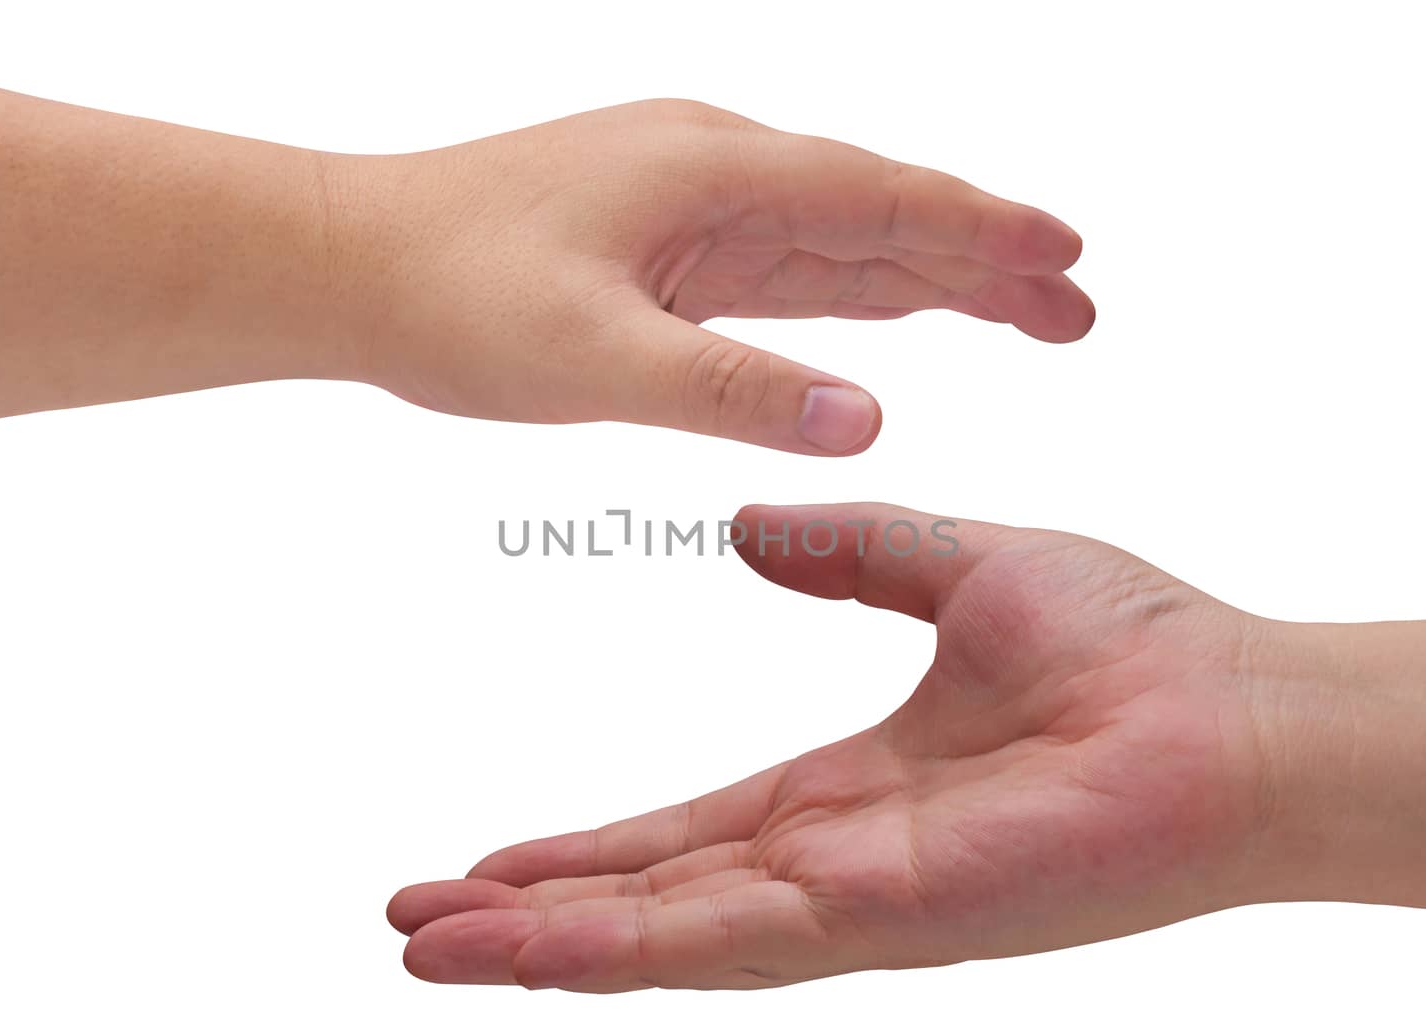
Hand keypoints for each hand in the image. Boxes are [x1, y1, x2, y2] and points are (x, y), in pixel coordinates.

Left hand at [333, 101, 1093, 453]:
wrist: (346, 265)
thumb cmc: (450, 299)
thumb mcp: (593, 360)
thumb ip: (731, 390)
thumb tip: (868, 419)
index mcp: (713, 174)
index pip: (880, 199)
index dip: (981, 232)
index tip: (1069, 259)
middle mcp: (715, 172)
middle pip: (881, 212)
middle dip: (984, 259)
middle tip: (1078, 305)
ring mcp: (690, 204)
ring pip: (839, 239)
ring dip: (932, 273)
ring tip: (1022, 306)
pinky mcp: (664, 243)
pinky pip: (784, 262)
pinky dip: (854, 284)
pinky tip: (896, 306)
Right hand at [387, 503, 1284, 989]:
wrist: (1239, 709)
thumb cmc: (1132, 646)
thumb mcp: (957, 565)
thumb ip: (850, 552)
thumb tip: (743, 528)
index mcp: (848, 796)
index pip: (687, 833)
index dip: (586, 851)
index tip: (490, 857)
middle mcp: (837, 867)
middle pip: (653, 903)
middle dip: (532, 918)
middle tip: (416, 924)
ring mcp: (859, 907)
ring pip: (668, 943)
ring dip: (544, 952)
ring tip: (428, 952)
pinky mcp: (890, 920)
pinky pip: (730, 944)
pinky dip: (622, 955)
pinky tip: (530, 957)